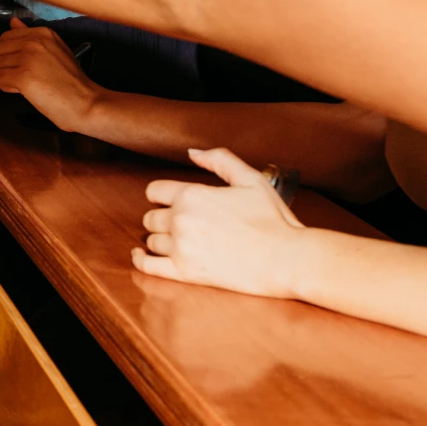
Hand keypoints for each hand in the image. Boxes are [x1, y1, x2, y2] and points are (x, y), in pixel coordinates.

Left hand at [0, 19, 101, 130]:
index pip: (6, 37)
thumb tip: (12, 21)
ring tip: (26, 84)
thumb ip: (30, 35)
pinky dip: (6, 87)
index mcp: (42, 33)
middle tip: (23, 76)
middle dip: (5, 65)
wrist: (86, 102)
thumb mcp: (54, 49)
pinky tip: (22, 90)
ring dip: (6, 77)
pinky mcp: (22, 77)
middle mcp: (33, 42)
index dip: (11, 54)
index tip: (25, 65)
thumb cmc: (71, 80)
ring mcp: (28, 58)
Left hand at [133, 148, 308, 298]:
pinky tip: (139, 256)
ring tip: (177, 241)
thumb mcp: (251, 179)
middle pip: (151, 217)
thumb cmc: (273, 220)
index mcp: (192, 194)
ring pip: (151, 240)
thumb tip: (193, 153)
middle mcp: (180, 219)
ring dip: (160, 239)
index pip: (154, 191)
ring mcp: (180, 247)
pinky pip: (148, 266)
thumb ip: (220, 161)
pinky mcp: (185, 272)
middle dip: (162, 218)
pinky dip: (140, 260)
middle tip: (179, 224)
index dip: (160, 195)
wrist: (287, 259)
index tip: (167, 201)